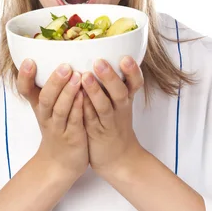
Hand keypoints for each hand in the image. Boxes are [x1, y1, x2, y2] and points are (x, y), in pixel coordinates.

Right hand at [17, 59, 88, 180]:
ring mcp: (58, 128)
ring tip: (77, 76)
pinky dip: (79, 108)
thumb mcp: (46, 109)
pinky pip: (75, 121)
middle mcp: (45, 116)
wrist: (60, 164)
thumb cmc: (56, 128)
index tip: (29, 60)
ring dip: (68, 92)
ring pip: (60, 109)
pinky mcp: (73, 137)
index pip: (25, 90)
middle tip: (64, 66)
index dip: (25, 76)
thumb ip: (51, 86)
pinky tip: (85, 96)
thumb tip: (54, 55)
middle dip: (54, 81)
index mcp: (38, 106)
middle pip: (45, 98)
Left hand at [81, 56, 143, 177]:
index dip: (133, 71)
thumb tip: (100, 52)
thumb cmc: (114, 122)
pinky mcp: (97, 133)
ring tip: (85, 76)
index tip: (126, 57)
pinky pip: (91, 120)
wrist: (119, 158)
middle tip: (100, 61)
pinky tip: (76, 98)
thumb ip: (111, 81)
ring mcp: (110, 122)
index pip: (135, 83)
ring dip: (95, 91)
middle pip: (120, 92)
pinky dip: (84, 109)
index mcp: (126, 98)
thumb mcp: (119, 101)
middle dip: (110, 77)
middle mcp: (121, 109)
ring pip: (104, 107)